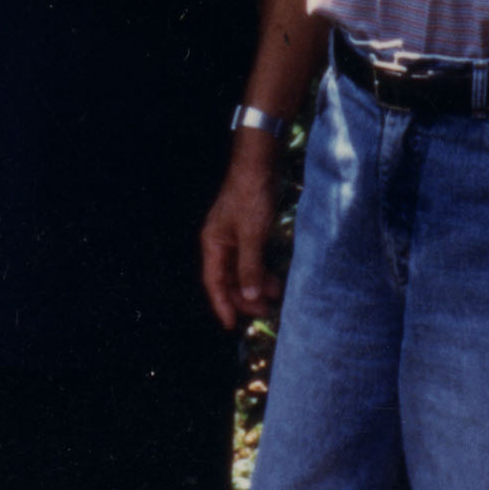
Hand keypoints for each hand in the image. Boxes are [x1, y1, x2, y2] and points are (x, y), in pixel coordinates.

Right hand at [199, 151, 285, 329]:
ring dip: (255, 285)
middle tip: (265, 312)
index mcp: (213, 244)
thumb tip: (249, 298)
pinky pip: (252, 259)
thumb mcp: (252, 235)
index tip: (231, 325)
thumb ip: (250, 267)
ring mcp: (234, 237)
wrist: (259, 163)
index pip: (214, 282)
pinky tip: (274, 279)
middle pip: (228, 279)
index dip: (222, 304)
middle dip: (244, 298)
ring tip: (275, 297)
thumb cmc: (251, 196)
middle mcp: (220, 243)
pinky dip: (261, 271)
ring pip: (241, 270)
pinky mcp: (248, 231)